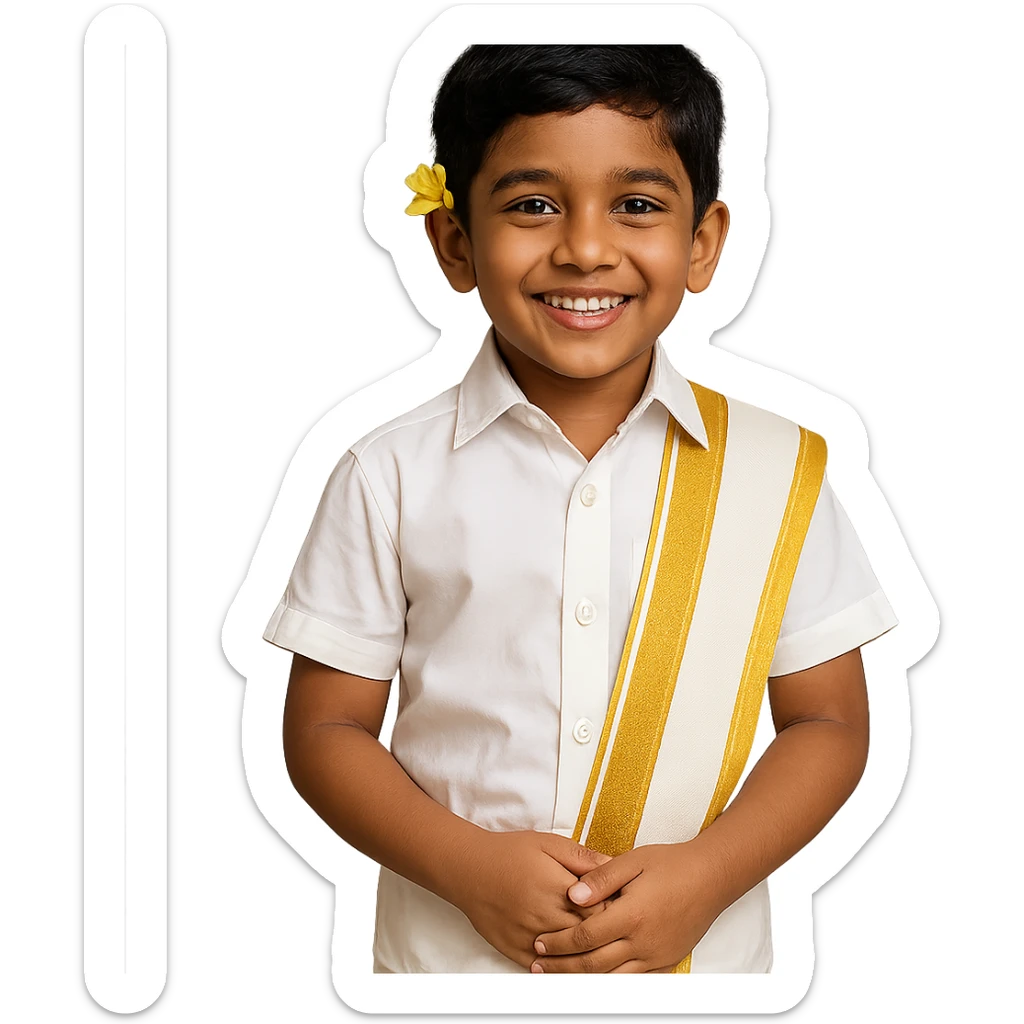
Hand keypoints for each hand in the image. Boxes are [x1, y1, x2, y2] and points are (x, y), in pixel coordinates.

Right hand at [448, 830, 617, 969]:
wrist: (468, 868)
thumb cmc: (508, 852)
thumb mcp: (548, 843)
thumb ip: (582, 856)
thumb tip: (613, 865)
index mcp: (558, 889)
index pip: (601, 911)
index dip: (614, 909)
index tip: (620, 904)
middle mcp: (545, 917)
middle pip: (588, 936)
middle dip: (604, 932)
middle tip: (615, 927)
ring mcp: (530, 937)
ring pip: (569, 958)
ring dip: (585, 953)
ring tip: (597, 946)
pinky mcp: (514, 950)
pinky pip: (544, 969)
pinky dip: (559, 968)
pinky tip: (569, 961)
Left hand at [530, 841, 724, 972]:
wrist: (711, 877)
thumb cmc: (670, 864)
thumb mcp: (632, 861)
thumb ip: (600, 879)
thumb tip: (571, 895)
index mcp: (631, 915)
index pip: (585, 937)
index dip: (559, 942)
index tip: (539, 942)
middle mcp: (643, 942)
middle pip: (593, 964)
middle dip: (562, 967)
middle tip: (538, 966)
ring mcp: (656, 956)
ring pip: (612, 978)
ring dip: (582, 980)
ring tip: (558, 978)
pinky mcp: (666, 962)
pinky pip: (633, 980)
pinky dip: (610, 982)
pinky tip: (594, 979)